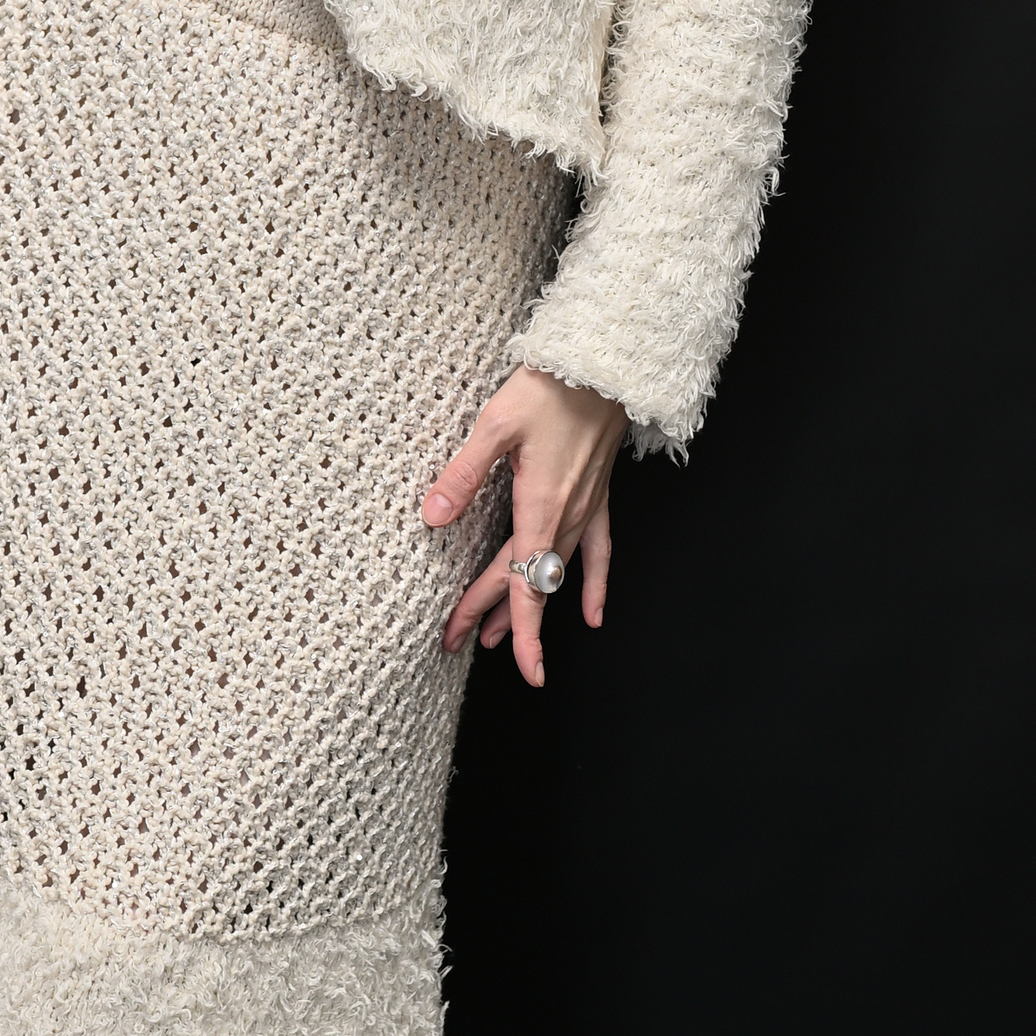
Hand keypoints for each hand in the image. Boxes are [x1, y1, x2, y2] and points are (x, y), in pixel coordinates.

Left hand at [423, 365, 623, 684]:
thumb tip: (433, 516)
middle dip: (495, 618)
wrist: (602, 364)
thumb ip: (463, 474)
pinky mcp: (596, 496)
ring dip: (528, 606)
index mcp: (540, 507)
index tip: (524, 671)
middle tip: (457, 641)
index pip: (524, 583)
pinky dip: (594, 584)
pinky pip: (599, 552)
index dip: (522, 630)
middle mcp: (566, 517)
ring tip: (502, 639)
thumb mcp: (494, 425)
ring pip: (555, 573)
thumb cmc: (549, 388)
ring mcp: (585, 509)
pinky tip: (593, 612)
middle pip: (529, 581)